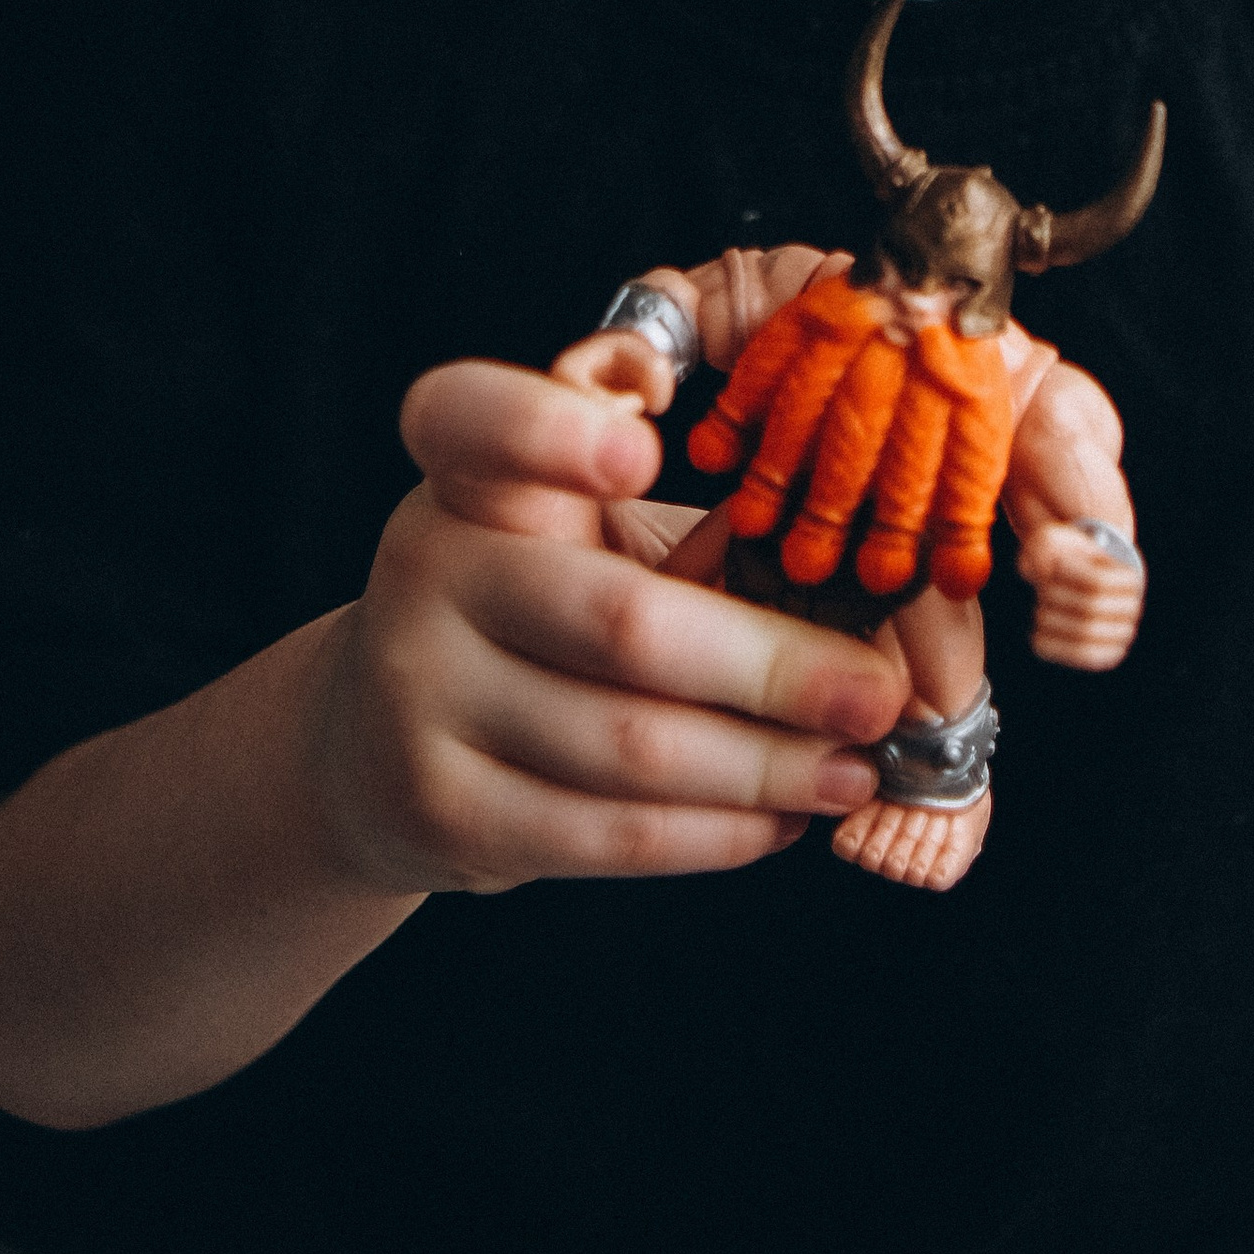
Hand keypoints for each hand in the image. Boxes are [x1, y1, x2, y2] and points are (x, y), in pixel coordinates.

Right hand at [307, 357, 896, 899]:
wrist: (375, 741)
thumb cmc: (530, 608)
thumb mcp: (572, 532)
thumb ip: (678, 524)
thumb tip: (838, 566)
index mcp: (465, 473)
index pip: (475, 419)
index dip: (553, 431)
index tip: (647, 446)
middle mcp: (428, 567)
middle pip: (619, 622)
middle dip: (774, 667)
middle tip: (878, 694)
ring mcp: (421, 695)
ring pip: (628, 746)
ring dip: (766, 766)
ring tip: (854, 768)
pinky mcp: (442, 808)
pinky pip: (605, 833)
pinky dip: (713, 833)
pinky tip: (780, 818)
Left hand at [1019, 517, 1145, 668]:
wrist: (1081, 590)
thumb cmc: (1069, 560)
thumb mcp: (1058, 542)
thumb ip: (1045, 544)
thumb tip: (1041, 567)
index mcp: (1129, 579)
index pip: (1096, 581)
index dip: (1067, 575)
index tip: (1051, 567)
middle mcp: (1132, 610)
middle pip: (1089, 607)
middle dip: (1057, 597)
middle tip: (1041, 590)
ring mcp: (1121, 635)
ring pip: (1084, 632)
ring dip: (1054, 620)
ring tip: (1041, 609)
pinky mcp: (1106, 656)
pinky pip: (1080, 655)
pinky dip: (1055, 644)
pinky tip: (1039, 632)